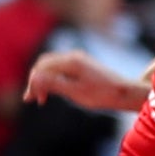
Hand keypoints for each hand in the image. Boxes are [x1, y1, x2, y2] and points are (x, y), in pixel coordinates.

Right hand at [24, 50, 146, 111]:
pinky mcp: (82, 65)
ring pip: (52, 66)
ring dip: (44, 80)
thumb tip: (34, 78)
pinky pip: (61, 68)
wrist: (124, 92)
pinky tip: (53, 91)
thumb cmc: (101, 94)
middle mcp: (73, 56)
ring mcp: (78, 59)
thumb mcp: (75, 92)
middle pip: (45, 64)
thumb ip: (53, 84)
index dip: (33, 82)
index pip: (42, 67)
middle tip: (32, 99)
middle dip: (36, 80)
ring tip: (41, 98)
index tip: (31, 98)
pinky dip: (54, 79)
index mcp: (70, 61)